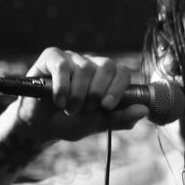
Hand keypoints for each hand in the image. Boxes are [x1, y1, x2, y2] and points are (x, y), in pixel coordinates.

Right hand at [17, 47, 149, 140]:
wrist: (40, 127)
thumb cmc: (70, 123)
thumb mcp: (97, 124)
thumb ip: (120, 118)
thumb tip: (144, 110)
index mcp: (106, 79)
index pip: (122, 73)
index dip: (118, 88)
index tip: (107, 105)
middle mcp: (91, 65)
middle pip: (107, 65)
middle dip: (98, 92)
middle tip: (87, 108)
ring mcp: (72, 59)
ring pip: (85, 68)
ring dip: (78, 94)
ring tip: (70, 108)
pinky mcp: (51, 57)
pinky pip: (63, 65)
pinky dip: (62, 86)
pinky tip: (58, 100)